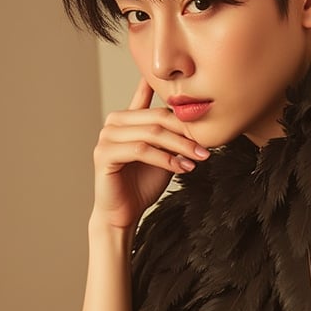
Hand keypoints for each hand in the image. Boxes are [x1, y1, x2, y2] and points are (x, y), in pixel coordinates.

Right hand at [92, 77, 209, 230]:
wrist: (124, 213)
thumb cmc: (143, 184)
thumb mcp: (164, 154)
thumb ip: (172, 136)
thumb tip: (199, 121)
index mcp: (127, 118)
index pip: (152, 97)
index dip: (174, 99)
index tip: (200, 106)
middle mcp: (114, 122)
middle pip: (157, 117)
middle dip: (185, 132)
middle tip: (206, 145)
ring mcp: (107, 136)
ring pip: (151, 134)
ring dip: (179, 146)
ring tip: (199, 158)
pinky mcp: (105, 154)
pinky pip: (141, 151)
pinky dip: (165, 159)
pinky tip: (182, 168)